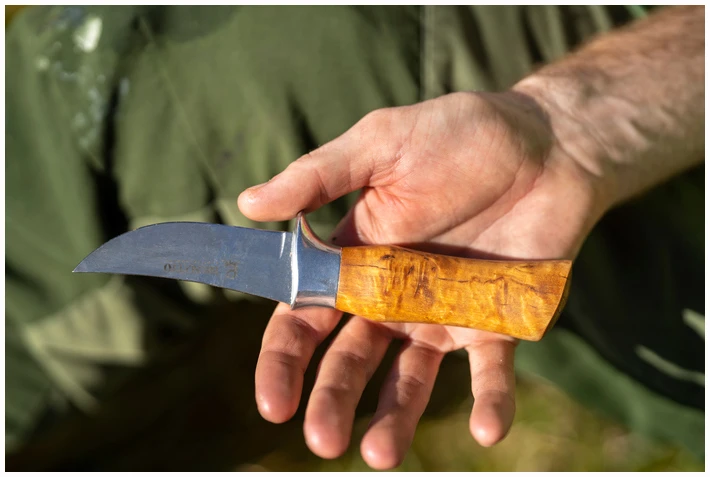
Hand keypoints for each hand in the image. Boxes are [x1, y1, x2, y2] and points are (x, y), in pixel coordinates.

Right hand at [238, 91, 607, 468]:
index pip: (306, 318)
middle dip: (332, 401)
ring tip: (380, 455)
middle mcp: (392, 298)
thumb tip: (246, 203)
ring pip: (410, 380)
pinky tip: (484, 428)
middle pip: (351, 359)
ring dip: (395, 419)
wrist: (547, 143)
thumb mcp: (381, 144)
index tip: (272, 402)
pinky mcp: (498, 326)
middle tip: (323, 440)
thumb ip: (318, 177)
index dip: (285, 360)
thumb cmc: (458, 135)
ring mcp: (444, 317)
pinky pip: (490, 373)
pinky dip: (489, 403)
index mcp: (355, 259)